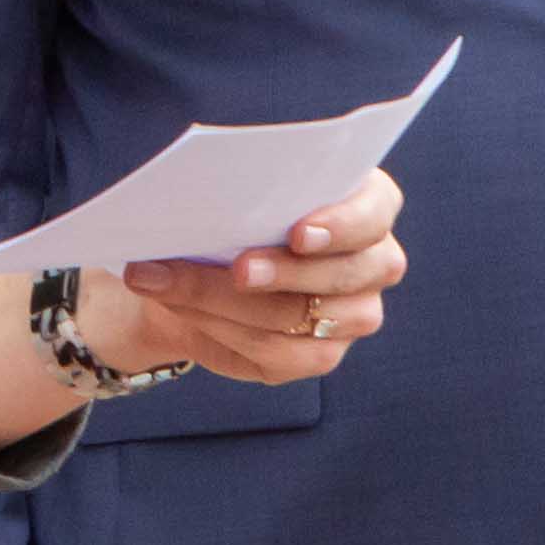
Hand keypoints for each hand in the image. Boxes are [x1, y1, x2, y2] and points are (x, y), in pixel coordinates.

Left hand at [77, 167, 409, 384]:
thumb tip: (200, 195)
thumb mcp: (239, 191)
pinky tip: (182, 307)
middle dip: (283, 272)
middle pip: (342, 273)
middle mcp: (375, 263)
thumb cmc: (234, 213)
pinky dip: (221, 327)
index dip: (341, 225)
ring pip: (300, 315)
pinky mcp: (320, 355)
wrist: (202, 269)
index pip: (374, 212)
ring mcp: (355, 315)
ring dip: (227, 300)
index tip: (299, 233)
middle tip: (238, 269)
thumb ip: (242, 188)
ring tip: (170, 282)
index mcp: (369, 206)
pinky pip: (277, 351)